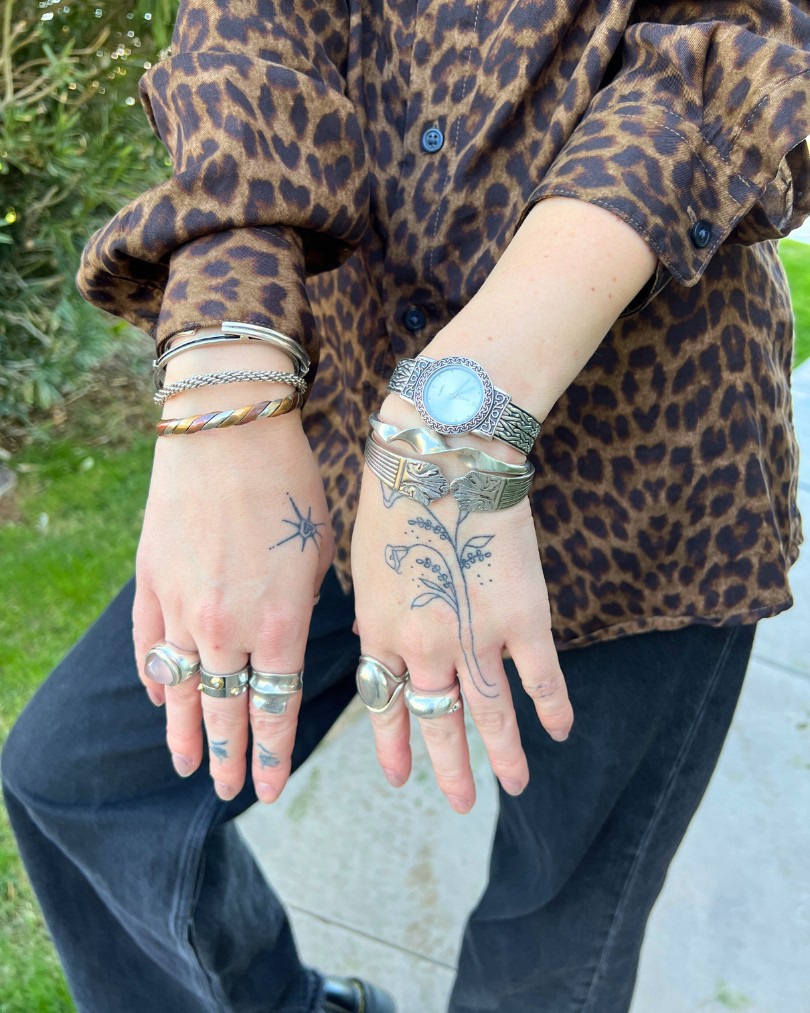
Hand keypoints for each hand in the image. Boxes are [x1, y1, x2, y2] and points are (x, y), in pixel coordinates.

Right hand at [133, 411, 333, 802]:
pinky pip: (148, 647)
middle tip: (230, 791)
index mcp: (281, 626)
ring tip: (187, 766)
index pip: (275, 711)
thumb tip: (292, 635)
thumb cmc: (290, 483)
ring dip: (184, 734)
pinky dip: (154, 678)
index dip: (274, 755)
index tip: (272, 788)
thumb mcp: (320, 551)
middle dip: (230, 758)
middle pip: (224, 713)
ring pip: (179, 692)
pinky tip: (159, 700)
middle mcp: (226, 630)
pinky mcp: (150, 583)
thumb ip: (306, 605)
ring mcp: (180, 609)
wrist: (229, 430)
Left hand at [350, 411, 573, 812]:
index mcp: (380, 632)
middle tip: (458, 803)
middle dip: (448, 769)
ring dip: (502, 757)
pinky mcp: (523, 619)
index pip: (385, 704)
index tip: (400, 778)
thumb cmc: (394, 497)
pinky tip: (559, 731)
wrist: (443, 458)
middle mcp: (424, 648)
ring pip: (490, 716)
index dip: (394, 744)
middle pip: (438, 721)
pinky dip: (552, 708)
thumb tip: (370, 644)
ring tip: (512, 787)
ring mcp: (475, 639)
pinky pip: (540, 678)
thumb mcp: (363, 562)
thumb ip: (371, 614)